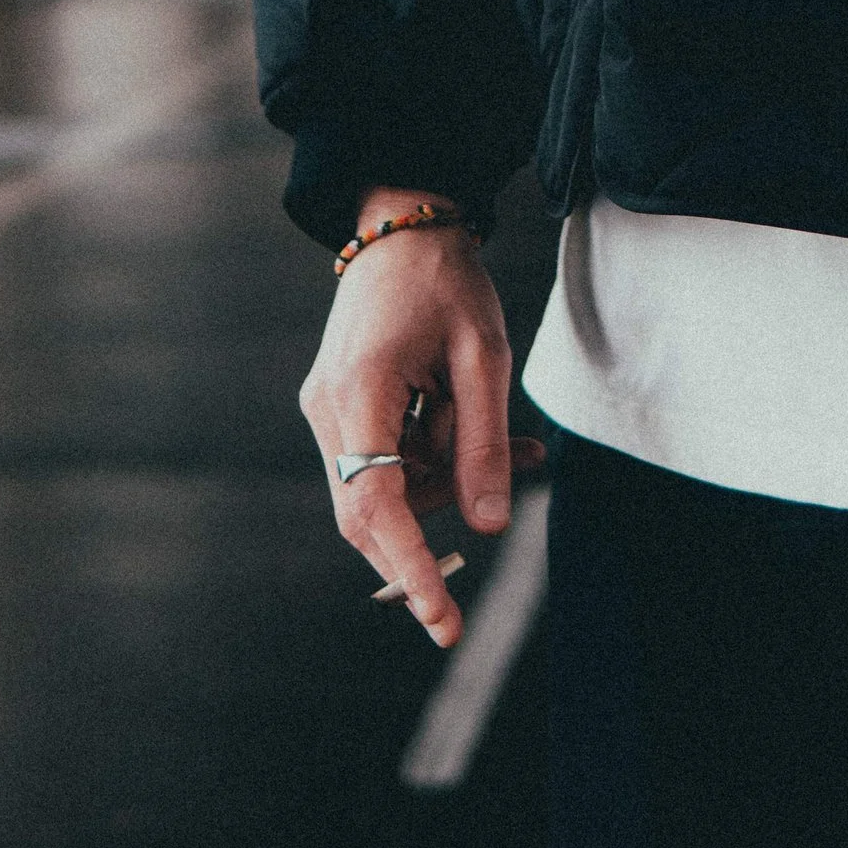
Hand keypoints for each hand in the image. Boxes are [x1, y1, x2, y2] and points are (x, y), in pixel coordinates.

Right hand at [298, 206, 513, 647]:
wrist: (404, 225)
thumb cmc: (446, 281)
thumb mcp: (484, 357)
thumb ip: (485, 444)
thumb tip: (488, 527)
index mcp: (359, 392)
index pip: (375, 508)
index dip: (411, 568)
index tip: (444, 621)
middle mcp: (329, 409)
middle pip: (374, 510)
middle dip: (439, 520)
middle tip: (506, 489)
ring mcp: (329, 409)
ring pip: (388, 488)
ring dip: (450, 479)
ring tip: (518, 444)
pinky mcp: (342, 406)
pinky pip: (388, 459)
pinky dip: (436, 458)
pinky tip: (486, 431)